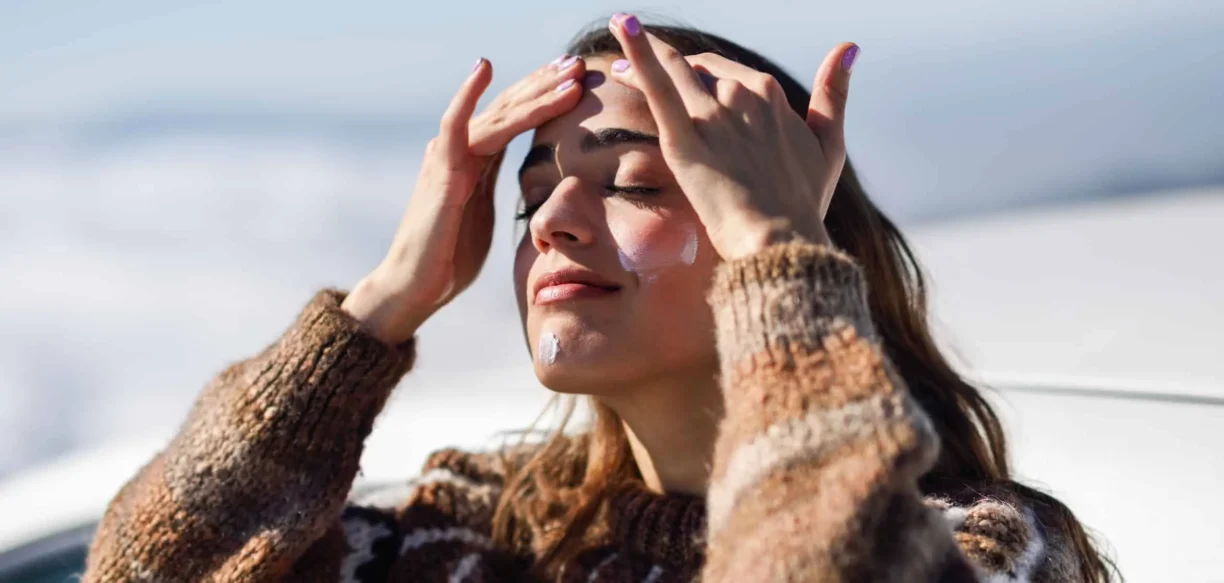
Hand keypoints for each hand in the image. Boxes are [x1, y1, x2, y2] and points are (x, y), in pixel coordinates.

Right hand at [343, 56, 586, 343]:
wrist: (415, 284)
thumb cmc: (450, 257)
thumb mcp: (485, 214)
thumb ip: (500, 189)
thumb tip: (534, 187)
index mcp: (476, 159)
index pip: (516, 117)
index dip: (545, 96)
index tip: (578, 79)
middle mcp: (461, 149)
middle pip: (509, 106)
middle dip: (546, 84)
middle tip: (580, 62)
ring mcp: (449, 156)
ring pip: (498, 115)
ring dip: (535, 93)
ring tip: (568, 74)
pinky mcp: (441, 172)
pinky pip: (455, 126)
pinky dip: (468, 95)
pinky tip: (484, 68)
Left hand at [606, 14, 856, 258]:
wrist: (781, 240)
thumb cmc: (804, 203)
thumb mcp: (829, 144)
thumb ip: (834, 93)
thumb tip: (848, 47)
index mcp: (771, 94)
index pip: (727, 72)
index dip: (702, 72)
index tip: (683, 75)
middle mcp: (742, 94)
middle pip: (696, 70)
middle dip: (668, 64)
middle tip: (631, 66)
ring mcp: (712, 115)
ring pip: (672, 70)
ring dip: (642, 53)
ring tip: (618, 45)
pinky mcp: (684, 138)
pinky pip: (657, 86)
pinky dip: (639, 53)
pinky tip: (623, 25)